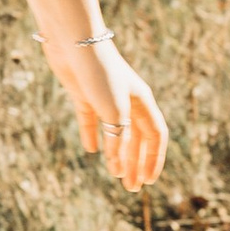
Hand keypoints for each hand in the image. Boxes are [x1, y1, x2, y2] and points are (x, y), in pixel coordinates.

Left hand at [48, 30, 168, 187]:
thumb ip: (117, 140)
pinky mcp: (83, 94)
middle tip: (132, 189)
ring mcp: (104, 97)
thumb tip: (118, 168)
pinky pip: (91, 120)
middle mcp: (126, 101)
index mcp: (142, 102)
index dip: (154, 160)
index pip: (155, 136)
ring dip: (117, 154)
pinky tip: (91, 150)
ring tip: (116, 175)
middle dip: (136, 164)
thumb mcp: (114, 112)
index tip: (149, 182)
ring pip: (116, 132)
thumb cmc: (99, 74)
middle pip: (136, 138)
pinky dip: (92, 135)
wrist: (73, 41)